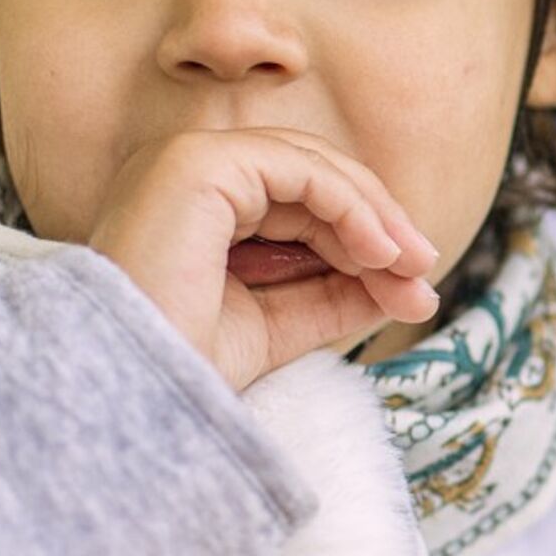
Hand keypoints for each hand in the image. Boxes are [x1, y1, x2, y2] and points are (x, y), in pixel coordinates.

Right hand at [88, 128, 440, 391]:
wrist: (131, 395)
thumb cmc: (183, 365)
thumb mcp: (280, 323)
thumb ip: (335, 292)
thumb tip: (408, 282)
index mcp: (195, 204)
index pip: (299, 199)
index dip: (363, 238)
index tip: (414, 292)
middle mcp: (185, 172)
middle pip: (312, 176)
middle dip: (378, 225)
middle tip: (424, 272)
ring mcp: (185, 160)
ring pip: (312, 167)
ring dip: (373, 217)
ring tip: (410, 268)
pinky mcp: (196, 163)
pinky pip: (300, 169)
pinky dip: (351, 207)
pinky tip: (380, 253)